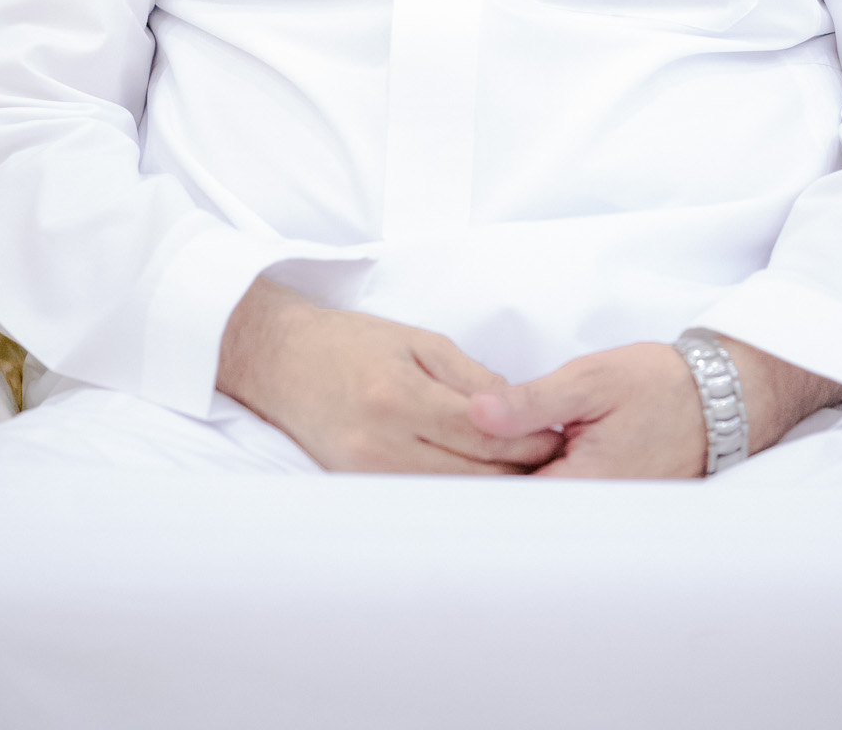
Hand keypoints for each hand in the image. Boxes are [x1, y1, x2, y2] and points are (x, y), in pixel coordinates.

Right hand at [217, 279, 563, 475]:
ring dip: (493, 489)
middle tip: (557, 461)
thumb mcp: (418, 342)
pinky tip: (480, 485)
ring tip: (526, 475)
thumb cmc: (352, 343)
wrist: (283, 362)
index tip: (558, 435)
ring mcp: (368, 474)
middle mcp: (383, 444)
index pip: (483, 432)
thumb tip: (519, 408)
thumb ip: (471, 378)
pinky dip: (456, 495)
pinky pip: (421, 499)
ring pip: (451, 496)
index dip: (528, 438)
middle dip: (520, 469)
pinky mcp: (359, 489)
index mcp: (401, 397)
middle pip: (472, 473)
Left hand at [468, 336, 841, 478]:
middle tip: (440, 457)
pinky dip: (538, 477)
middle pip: (519, 508)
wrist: (722, 394)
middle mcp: (592, 511)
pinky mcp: (611, 500)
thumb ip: (530, 402)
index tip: (432, 464)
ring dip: (510, 479)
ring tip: (469, 454)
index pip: (506, 502)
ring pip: (539, 503)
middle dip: (483, 482)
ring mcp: (604, 511)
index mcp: (581, 487)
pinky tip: (518, 454)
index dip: (466, 482)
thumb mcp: (590, 380)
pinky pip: (562, 497)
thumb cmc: (660, 384)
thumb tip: (476, 412)